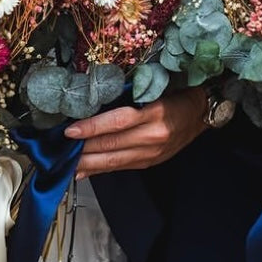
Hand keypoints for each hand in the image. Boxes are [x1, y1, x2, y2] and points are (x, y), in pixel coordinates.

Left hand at [68, 87, 210, 177]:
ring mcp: (152, 152)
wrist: (201, 113)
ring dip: (87, 164)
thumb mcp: (154, 89)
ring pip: (114, 161)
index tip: (70, 130)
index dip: (92, 127)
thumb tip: (92, 105)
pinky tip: (83, 172)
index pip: (117, 122)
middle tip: (59, 151)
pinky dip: (100, 170)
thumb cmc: (176, 94)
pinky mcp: (150, 162)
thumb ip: (127, 97)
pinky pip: (121, 167)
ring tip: (66, 164)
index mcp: (155, 113)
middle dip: (83, 150)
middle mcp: (153, 136)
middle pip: (112, 145)